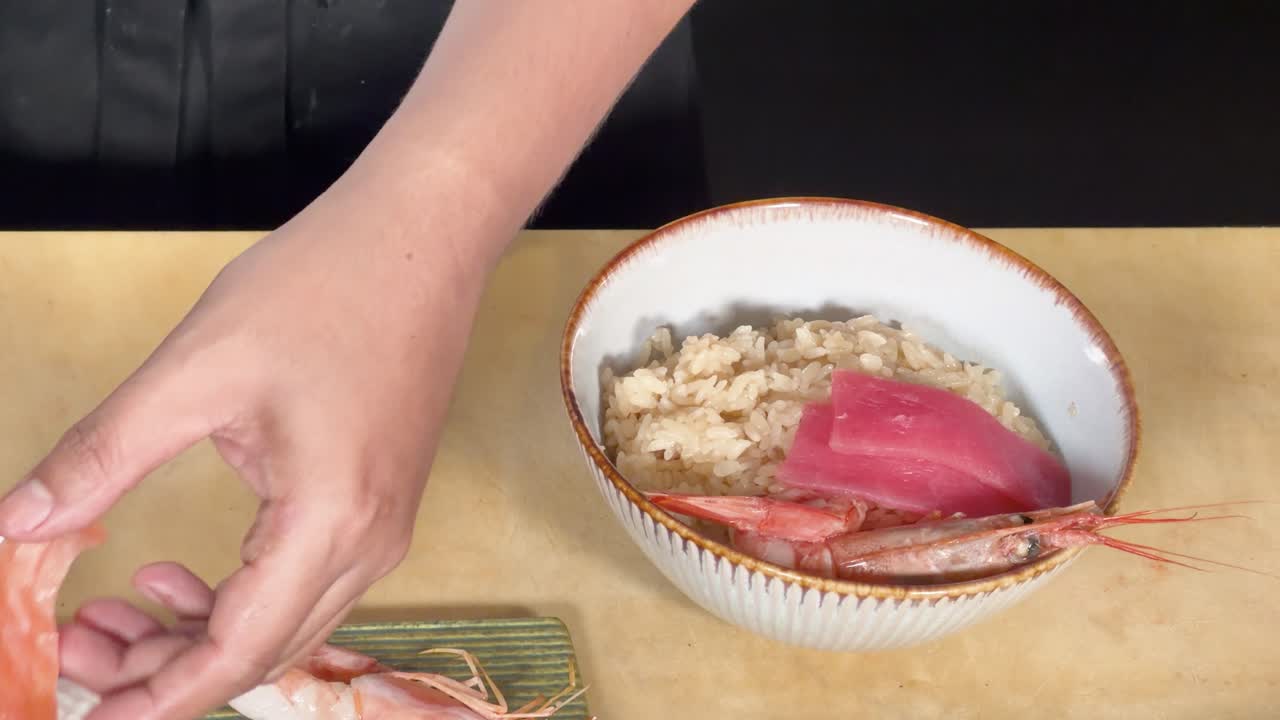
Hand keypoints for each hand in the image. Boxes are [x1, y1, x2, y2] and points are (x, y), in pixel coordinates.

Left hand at [0, 188, 486, 717]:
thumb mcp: (193, 371)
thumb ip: (102, 457)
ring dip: (196, 632)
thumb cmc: (322, 288)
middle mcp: (371, 542)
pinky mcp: (382, 501)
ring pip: (284, 623)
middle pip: (261, 650)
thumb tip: (15, 525)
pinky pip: (307, 583)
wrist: (420, 236)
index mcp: (330, 520)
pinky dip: (237, 594)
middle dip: (162, 666)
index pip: (236, 651)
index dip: (156, 696)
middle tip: (74, 638)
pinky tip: (179, 566)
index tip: (86, 712)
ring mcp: (386, 525)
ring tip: (112, 607)